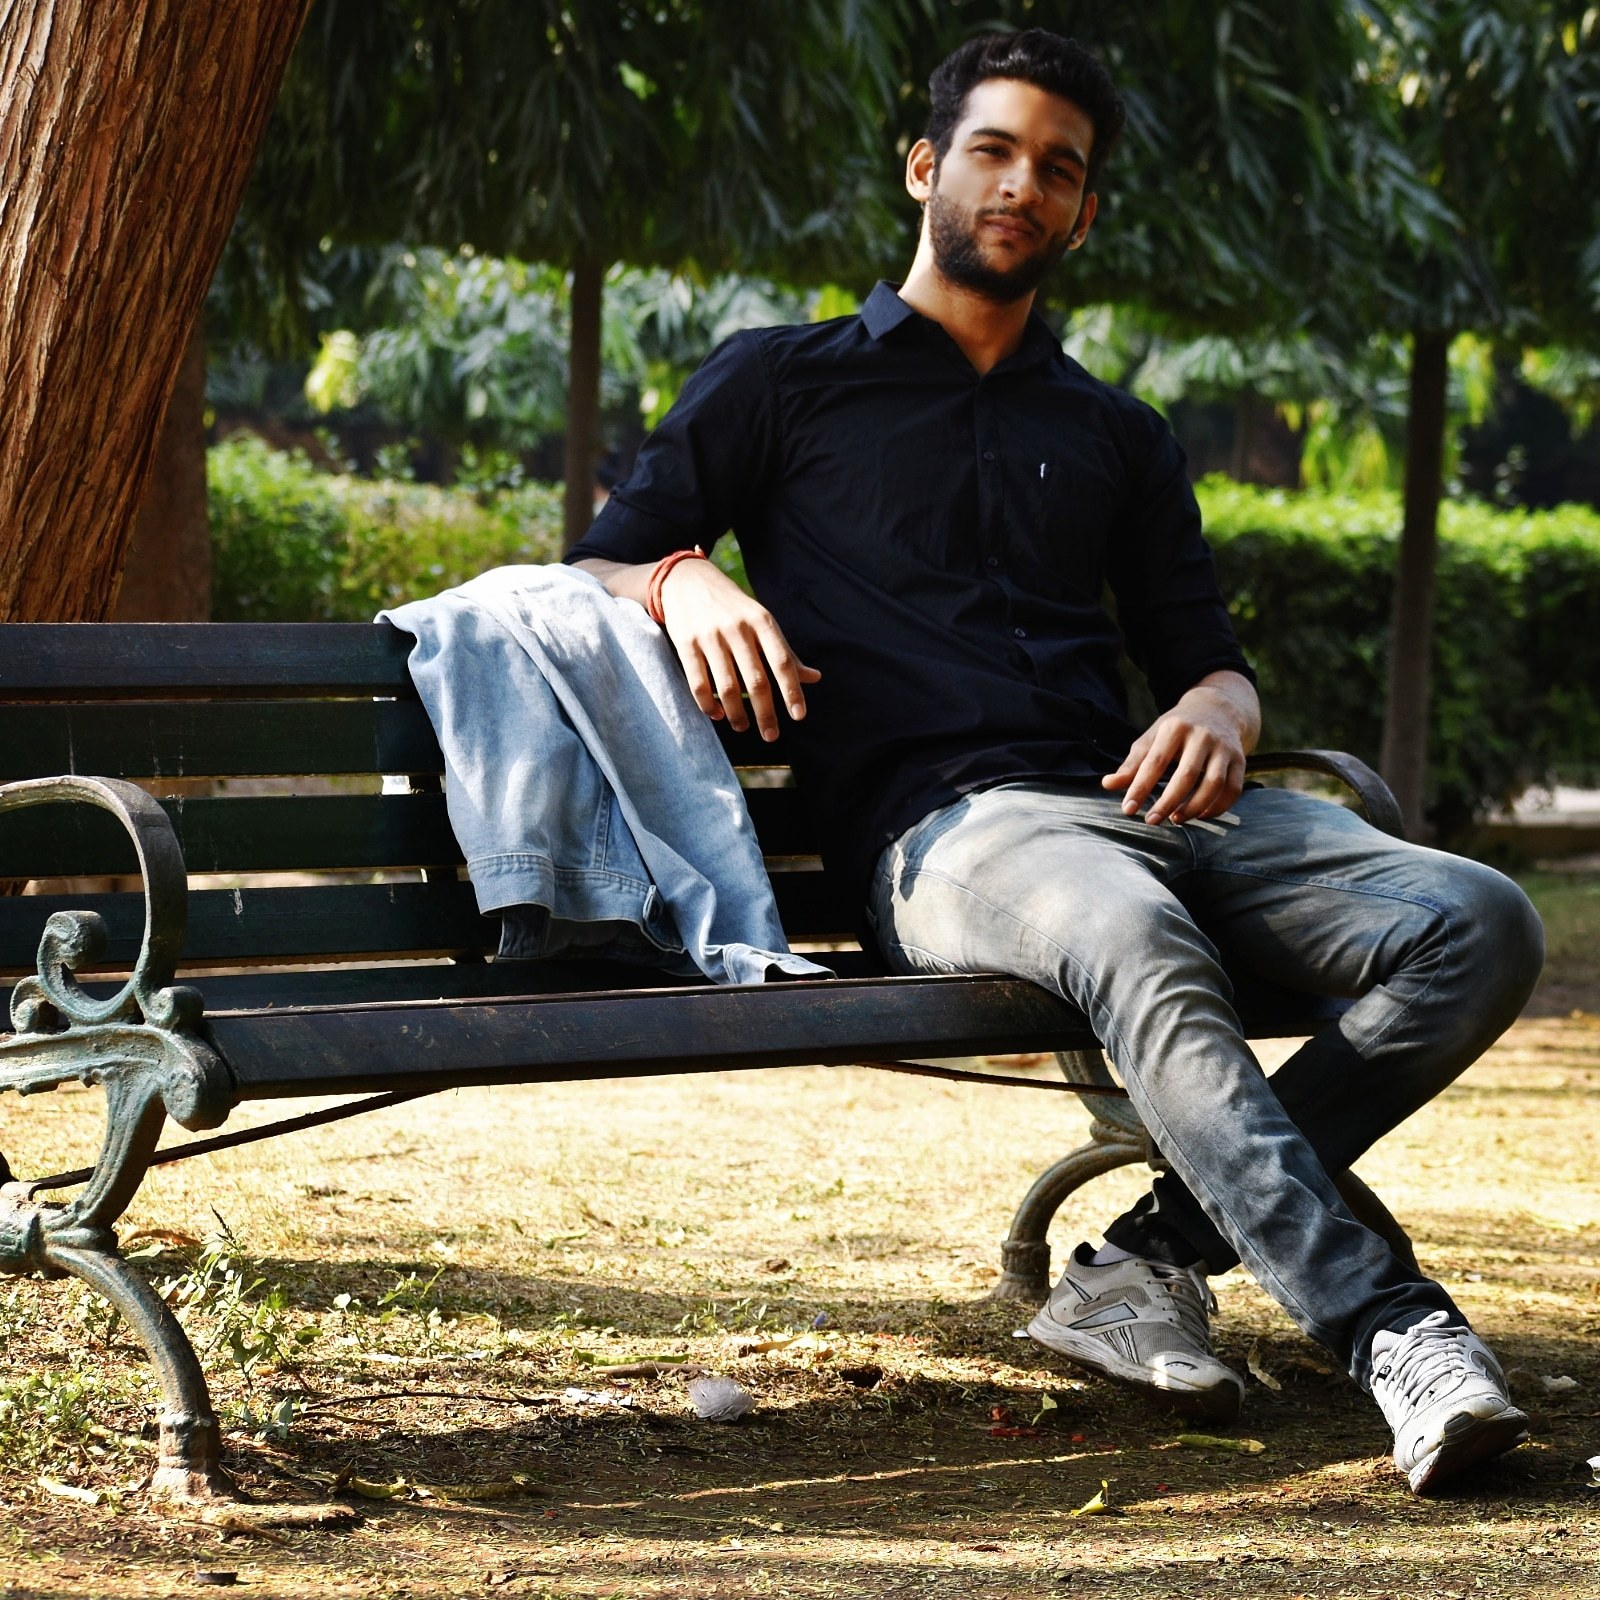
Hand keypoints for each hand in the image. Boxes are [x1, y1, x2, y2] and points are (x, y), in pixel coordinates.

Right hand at [657, 558, 820, 740]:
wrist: (687, 580)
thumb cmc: (733, 608)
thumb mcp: (762, 622)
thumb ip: (785, 652)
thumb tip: (814, 678)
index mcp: (762, 622)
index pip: (782, 662)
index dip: (792, 691)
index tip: (799, 716)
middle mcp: (738, 629)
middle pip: (756, 681)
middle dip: (766, 713)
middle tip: (771, 736)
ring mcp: (710, 636)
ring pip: (728, 687)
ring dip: (737, 714)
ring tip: (743, 727)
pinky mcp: (686, 643)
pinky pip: (699, 683)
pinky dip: (709, 705)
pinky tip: (717, 714)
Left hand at [1101, 672, 1258, 824]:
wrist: (1218, 709)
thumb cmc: (1177, 729)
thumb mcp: (1152, 738)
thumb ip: (1132, 763)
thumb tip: (1107, 784)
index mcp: (1175, 728)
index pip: (1155, 762)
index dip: (1141, 787)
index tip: (1128, 809)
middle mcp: (1202, 736)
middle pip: (1186, 776)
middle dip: (1167, 802)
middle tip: (1151, 821)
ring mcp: (1224, 748)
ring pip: (1214, 784)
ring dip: (1194, 807)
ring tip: (1176, 819)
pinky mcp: (1241, 760)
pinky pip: (1233, 790)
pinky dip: (1218, 808)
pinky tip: (1200, 815)